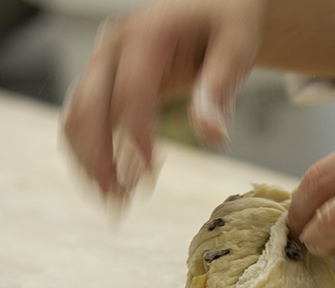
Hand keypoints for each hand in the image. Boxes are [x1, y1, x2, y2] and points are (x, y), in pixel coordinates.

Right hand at [62, 0, 267, 197]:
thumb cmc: (229, 23)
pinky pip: (88, 120)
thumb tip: (212, 138)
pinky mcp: (107, 81)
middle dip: (99, 158)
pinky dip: (95, 153)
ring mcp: (105, 63)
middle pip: (88, 106)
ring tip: (117, 202)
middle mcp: (114, 47)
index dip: (138, 135)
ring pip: (77, 117)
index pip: (131, 90)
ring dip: (90, 162)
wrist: (215, 5)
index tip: (152, 172)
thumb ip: (218, 90)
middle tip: (121, 201)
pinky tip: (118, 184)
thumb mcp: (236, 50)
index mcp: (147, 34)